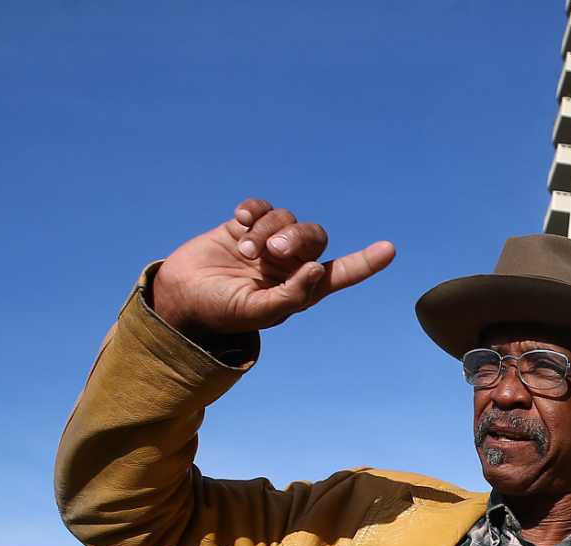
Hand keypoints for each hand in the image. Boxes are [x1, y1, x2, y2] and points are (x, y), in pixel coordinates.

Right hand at [152, 198, 395, 339]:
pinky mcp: (244, 226)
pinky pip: (261, 206)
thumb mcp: (258, 313)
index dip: (365, 262)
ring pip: (285, 218)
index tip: (389, 249)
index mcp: (301, 289)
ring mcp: (267, 242)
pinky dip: (253, 211)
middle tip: (270, 253)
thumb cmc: (223, 312)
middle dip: (295, 238)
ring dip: (265, 231)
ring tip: (243, 251)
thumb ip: (291, 296)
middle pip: (313, 236)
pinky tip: (238, 223)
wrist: (182, 297)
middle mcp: (289, 264)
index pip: (341, 273)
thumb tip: (318, 269)